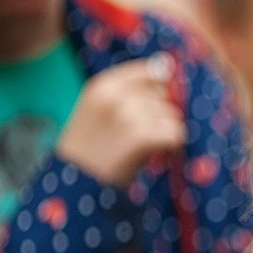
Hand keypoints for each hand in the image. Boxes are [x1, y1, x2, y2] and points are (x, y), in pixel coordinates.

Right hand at [55, 53, 186, 186]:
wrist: (77, 187)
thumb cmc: (94, 150)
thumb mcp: (103, 111)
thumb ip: (133, 90)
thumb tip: (168, 66)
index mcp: (102, 85)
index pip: (153, 71)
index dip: (158, 94)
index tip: (147, 113)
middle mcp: (113, 94)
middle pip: (165, 96)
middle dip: (161, 117)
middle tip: (142, 138)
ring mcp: (125, 114)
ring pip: (172, 116)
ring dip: (166, 134)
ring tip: (145, 149)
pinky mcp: (138, 136)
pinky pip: (174, 133)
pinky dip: (171, 147)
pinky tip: (156, 156)